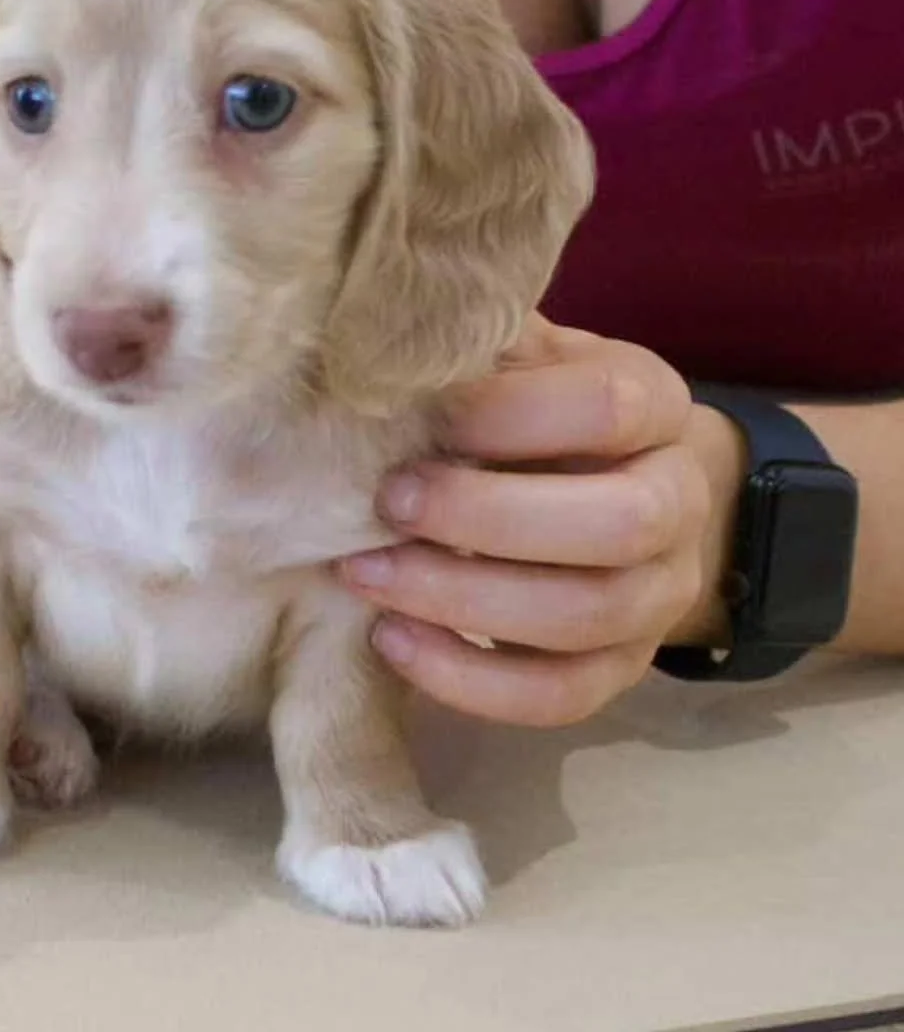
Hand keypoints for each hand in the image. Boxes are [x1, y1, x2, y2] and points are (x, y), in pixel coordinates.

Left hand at [339, 316, 738, 726]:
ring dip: (462, 601)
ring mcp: (659, 594)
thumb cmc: (539, 406)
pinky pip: (560, 696)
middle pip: (618, 525)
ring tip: (364, 573)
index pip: (609, 409)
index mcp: (656, 407)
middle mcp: (677, 501)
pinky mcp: (622, 667)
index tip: (426, 415)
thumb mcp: (525, 358)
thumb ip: (480, 348)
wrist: (616, 485)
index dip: (512, 414)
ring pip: (586, 616)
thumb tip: (384, 344)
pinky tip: (391, 640)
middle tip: (387, 502)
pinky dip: (470, 681)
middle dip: (487, 517)